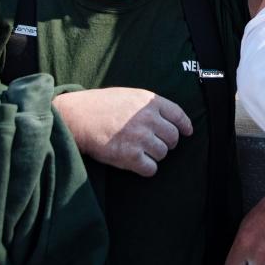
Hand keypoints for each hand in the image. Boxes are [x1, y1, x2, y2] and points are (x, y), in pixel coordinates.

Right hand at [53, 87, 192, 176]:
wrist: (77, 117)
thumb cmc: (100, 105)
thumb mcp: (129, 95)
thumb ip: (149, 105)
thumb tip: (170, 118)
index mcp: (149, 102)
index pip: (178, 115)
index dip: (185, 125)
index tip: (187, 132)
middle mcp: (148, 119)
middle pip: (173, 138)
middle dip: (166, 143)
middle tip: (154, 143)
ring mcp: (140, 138)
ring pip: (162, 154)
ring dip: (154, 155)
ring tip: (139, 150)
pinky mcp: (130, 156)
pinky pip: (151, 169)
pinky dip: (146, 168)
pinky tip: (136, 163)